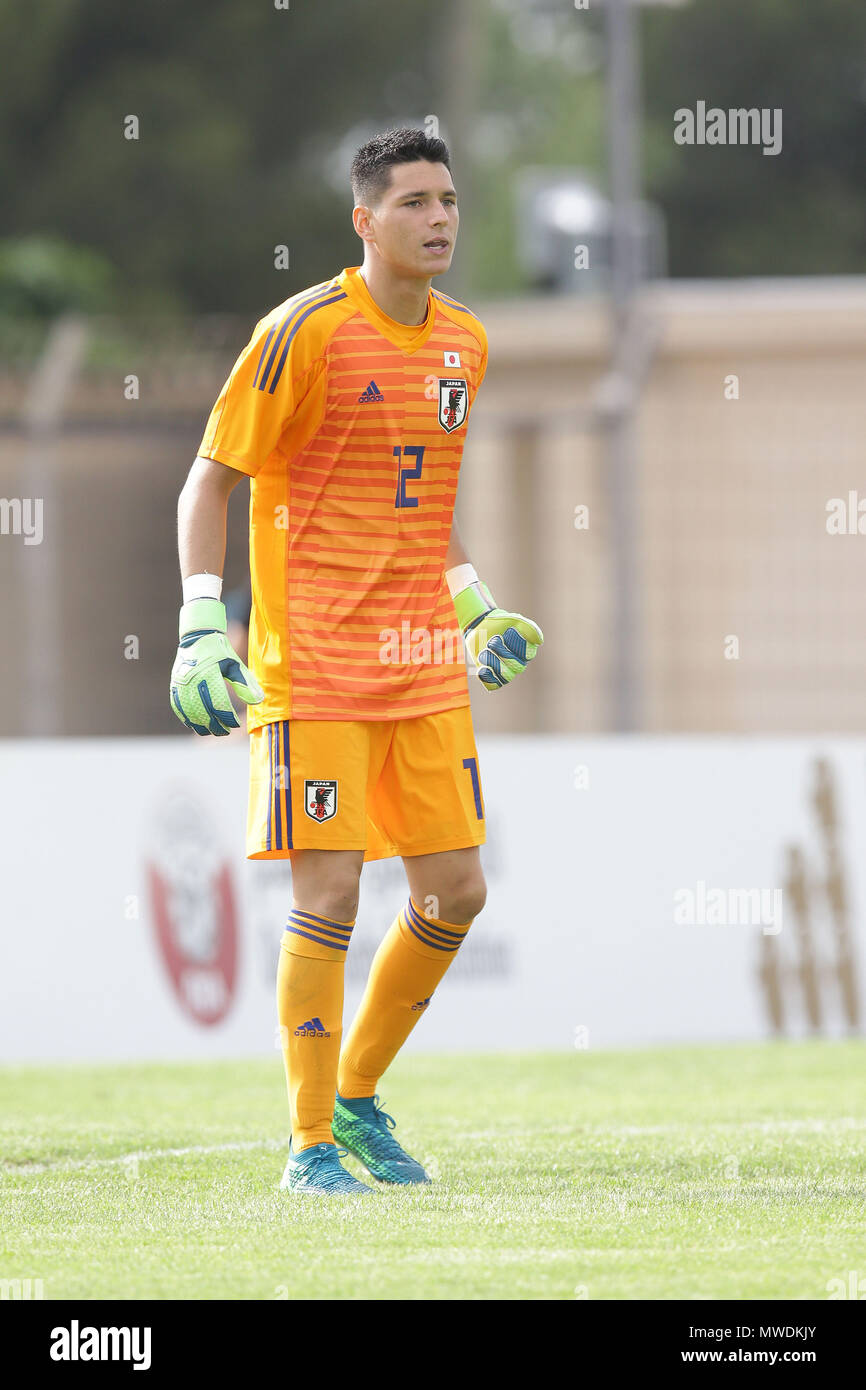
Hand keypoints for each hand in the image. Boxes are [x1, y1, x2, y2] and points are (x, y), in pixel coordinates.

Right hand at [170, 598, 262, 734]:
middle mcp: (192, 679)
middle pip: (203, 711)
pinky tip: (195, 725)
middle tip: (226, 731)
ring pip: (189, 711)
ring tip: (213, 731)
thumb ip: (245, 684)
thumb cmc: (220, 652)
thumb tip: (258, 701)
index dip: (227, 718)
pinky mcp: (174, 685)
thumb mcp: (235, 665)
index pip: (219, 703)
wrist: (197, 638)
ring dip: (201, 725)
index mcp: (209, 673)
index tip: (235, 724)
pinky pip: (178, 706)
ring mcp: (180, 683)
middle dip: (215, 725)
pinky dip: (186, 718)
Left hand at [454, 580, 543, 690]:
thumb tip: (539, 641)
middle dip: (503, 652)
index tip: (508, 631)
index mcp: (527, 651)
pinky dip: (488, 677)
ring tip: (484, 650)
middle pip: (517, 667)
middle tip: (492, 640)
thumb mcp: (515, 620)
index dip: (516, 644)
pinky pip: (494, 684)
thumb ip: (528, 628)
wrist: (481, 626)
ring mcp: (506, 671)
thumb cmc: (501, 623)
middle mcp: (519, 663)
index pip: (528, 654)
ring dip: (494, 663)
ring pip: (506, 677)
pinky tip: (482, 668)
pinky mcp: (492, 676)